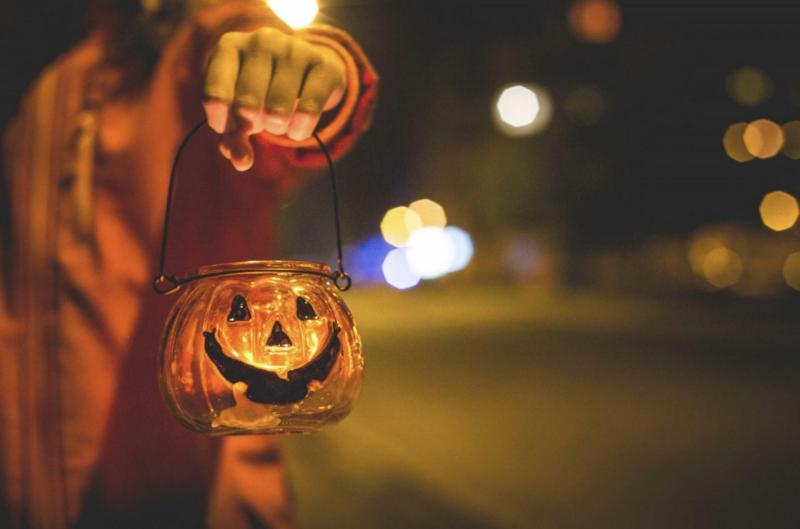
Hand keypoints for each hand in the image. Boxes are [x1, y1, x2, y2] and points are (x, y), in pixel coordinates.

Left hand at [203, 27, 345, 170]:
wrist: (308, 73)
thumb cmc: (263, 93)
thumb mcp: (239, 111)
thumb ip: (233, 138)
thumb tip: (242, 162)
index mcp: (229, 47)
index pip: (215, 95)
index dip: (222, 124)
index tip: (230, 128)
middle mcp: (260, 40)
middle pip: (246, 105)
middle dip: (252, 126)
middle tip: (259, 122)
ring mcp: (294, 48)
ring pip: (277, 109)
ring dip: (277, 129)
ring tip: (279, 123)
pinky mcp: (323, 64)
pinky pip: (308, 110)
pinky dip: (300, 129)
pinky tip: (298, 128)